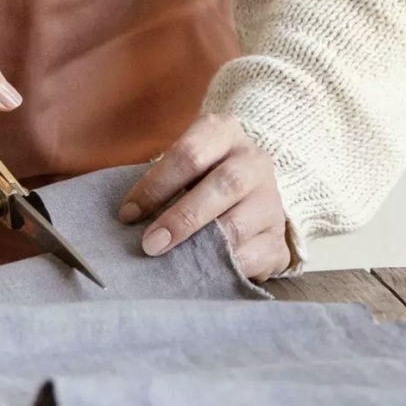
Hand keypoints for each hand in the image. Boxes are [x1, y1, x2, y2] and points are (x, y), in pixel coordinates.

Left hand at [118, 114, 290, 280]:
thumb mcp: (183, 166)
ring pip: (239, 224)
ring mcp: (271, 200)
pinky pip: (253, 256)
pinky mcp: (278, 238)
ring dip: (201, 247)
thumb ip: (160, 184)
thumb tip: (128, 219)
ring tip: (172, 263)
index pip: (190, 154)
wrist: (251, 195)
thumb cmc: (202, 178)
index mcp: (224, 133)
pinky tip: (203, 272)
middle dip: (182, 218)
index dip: (156, 185)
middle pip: (224, 185)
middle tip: (150, 244)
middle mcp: (253, 161)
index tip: (128, 214)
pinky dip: (224, 267)